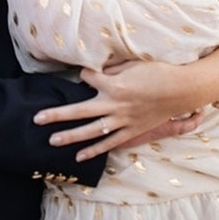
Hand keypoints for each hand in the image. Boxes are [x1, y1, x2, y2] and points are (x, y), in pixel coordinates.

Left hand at [33, 60, 199, 161]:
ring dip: (70, 136)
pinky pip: (109, 142)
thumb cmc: (157, 71)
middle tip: (37, 118)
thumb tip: (98, 70)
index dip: (85, 73)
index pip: (88, 77)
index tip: (86, 71)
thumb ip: (112, 69)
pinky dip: (94, 150)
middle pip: (79, 111)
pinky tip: (79, 156)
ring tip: (52, 140)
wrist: (181, 90)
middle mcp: (114, 105)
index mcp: (113, 84)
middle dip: (57, 114)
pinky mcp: (131, 131)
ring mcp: (122, 120)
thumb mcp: (133, 63)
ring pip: (91, 131)